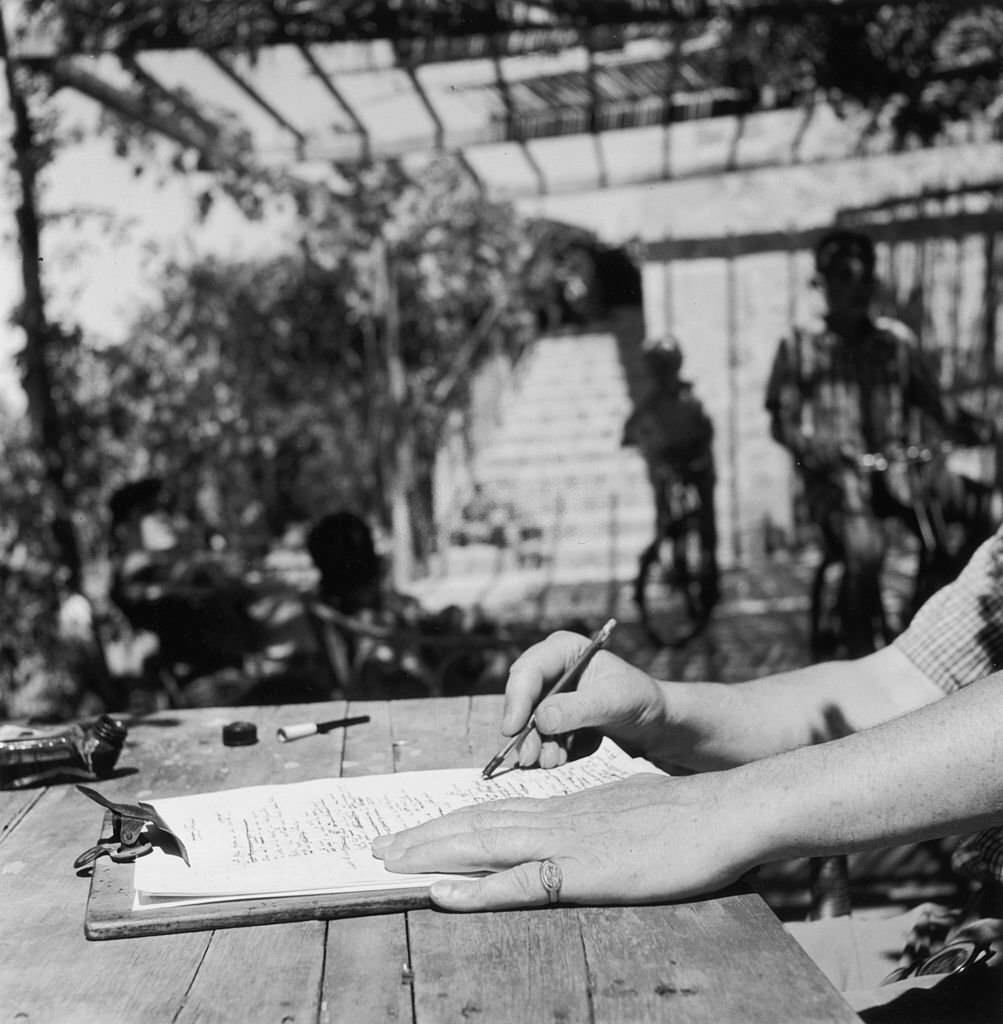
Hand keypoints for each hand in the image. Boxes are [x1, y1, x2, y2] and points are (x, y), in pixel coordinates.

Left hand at [371, 771, 761, 910]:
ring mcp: (566, 842)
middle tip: (379, 846)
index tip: (416, 832)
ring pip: (483, 845)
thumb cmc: (684, 815)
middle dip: (424, 836)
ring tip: (390, 861)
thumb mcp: (627, 809)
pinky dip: (474, 889)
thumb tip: (573, 830)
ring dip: (431, 854)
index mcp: (566, 806)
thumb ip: (593, 820)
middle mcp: (556, 818)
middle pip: (475, 824)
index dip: (451, 822)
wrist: (722, 810)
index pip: (494, 811)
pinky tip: (443, 894)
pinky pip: (517, 884)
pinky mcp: (582, 872)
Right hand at [502, 631, 669, 769]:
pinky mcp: (553, 718)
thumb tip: (541, 719)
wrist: (650, 719)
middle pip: (522, 698)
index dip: (517, 698)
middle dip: (525, 729)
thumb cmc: (637, 697)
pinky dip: (547, 749)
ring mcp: (549, 694)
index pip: (529, 670)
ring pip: (528, 721)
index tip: (512, 728)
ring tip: (553, 761)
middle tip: (529, 757)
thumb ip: (578, 708)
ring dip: (536, 744)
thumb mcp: (613, 700)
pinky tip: (559, 759)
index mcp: (563, 649)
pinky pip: (540, 735)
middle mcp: (550, 669)